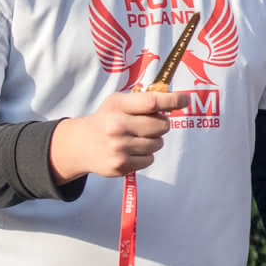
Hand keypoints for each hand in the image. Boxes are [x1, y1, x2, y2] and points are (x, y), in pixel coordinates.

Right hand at [49, 90, 189, 181]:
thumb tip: (178, 100)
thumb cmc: (107, 120)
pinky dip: (145, 155)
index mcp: (117, 106)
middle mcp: (117, 126)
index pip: (151, 102)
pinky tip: (130, 151)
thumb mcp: (118, 104)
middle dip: (161, 125)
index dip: (172, 100)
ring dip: (153, 141)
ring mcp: (119, 148)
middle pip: (161, 125)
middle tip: (149, 125)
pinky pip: (149, 159)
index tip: (185, 99)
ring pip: (158, 144)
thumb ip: (143, 101)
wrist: (80, 145)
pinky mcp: (121, 165)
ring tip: (135, 138)